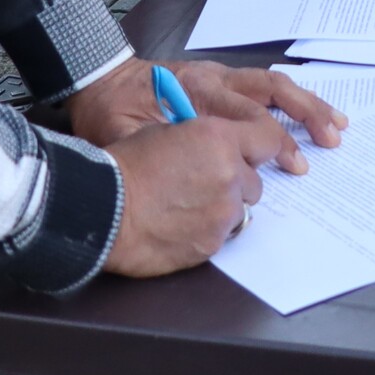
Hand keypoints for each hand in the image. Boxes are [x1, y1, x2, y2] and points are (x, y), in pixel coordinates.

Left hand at [69, 57, 342, 157]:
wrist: (98, 80)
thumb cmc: (107, 111)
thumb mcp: (117, 133)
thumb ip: (144, 150)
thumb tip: (169, 173)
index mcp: (192, 90)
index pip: (244, 114)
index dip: (272, 139)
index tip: (294, 163)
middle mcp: (212, 78)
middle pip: (269, 90)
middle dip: (304, 113)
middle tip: (331, 137)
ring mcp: (218, 76)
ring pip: (271, 83)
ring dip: (306, 103)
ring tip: (335, 124)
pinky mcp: (219, 79)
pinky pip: (262, 84)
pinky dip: (290, 97)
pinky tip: (311, 112)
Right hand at [99, 114, 293, 277]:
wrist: (104, 209)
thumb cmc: (128, 165)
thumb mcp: (169, 132)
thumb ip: (206, 139)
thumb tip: (220, 147)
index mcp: (220, 138)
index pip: (269, 137)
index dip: (263, 144)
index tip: (257, 151)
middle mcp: (230, 175)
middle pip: (255, 180)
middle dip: (236, 180)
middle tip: (205, 181)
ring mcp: (223, 213)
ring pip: (239, 209)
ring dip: (223, 206)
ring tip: (187, 205)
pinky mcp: (213, 243)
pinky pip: (221, 233)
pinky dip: (207, 229)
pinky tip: (180, 224)